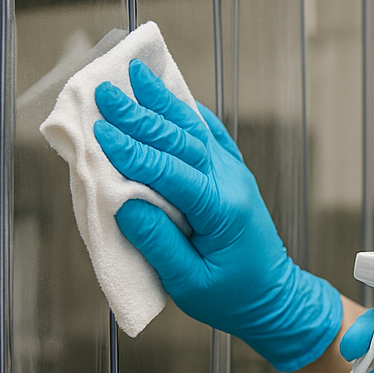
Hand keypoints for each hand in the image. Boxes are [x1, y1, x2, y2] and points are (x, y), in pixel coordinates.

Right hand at [93, 60, 340, 370]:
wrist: (275, 300)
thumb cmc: (231, 298)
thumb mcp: (188, 283)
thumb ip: (156, 241)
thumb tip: (123, 201)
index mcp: (221, 210)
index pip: (170, 171)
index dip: (132, 151)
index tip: (99, 129)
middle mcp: (231, 183)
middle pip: (181, 140)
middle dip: (140, 114)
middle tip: (105, 91)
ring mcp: (235, 175)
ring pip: (195, 130)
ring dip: (163, 101)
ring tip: (136, 72)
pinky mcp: (234, 176)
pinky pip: (210, 136)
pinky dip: (188, 114)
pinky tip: (171, 96)